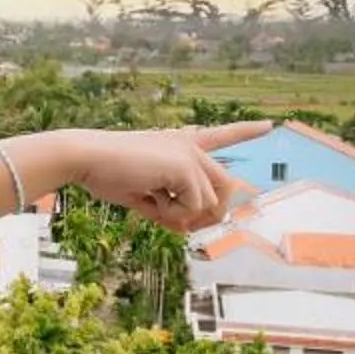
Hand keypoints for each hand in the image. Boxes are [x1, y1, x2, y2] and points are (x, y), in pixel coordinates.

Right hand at [69, 122, 266, 233]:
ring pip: (210, 203)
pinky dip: (173, 214)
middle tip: (177, 224)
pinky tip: (150, 196)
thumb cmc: (106, 174)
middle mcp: (190, 145)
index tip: (268, 125)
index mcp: (180, 144)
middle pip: (225, 188)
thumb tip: (192, 228)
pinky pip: (195, 206)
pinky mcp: (186, 166)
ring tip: (152, 202)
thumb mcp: (144, 196)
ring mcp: (190, 155)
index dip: (245, 131)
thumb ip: (170, 209)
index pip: (220, 136)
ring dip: (182, 215)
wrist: (86, 157)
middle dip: (210, 215)